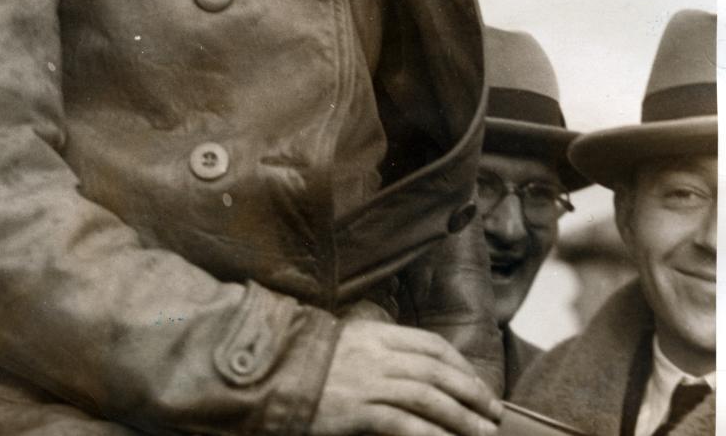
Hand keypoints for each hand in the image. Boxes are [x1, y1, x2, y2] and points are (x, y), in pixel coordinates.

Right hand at [310, 320, 502, 435]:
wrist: (269, 370)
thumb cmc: (307, 360)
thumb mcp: (347, 343)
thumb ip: (379, 350)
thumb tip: (412, 367)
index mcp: (377, 335)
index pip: (432, 345)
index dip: (461, 365)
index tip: (477, 383)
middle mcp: (378, 355)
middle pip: (438, 372)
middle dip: (472, 392)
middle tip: (492, 412)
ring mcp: (369, 382)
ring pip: (429, 398)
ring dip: (462, 417)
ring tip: (482, 433)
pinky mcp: (358, 411)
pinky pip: (404, 424)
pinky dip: (431, 435)